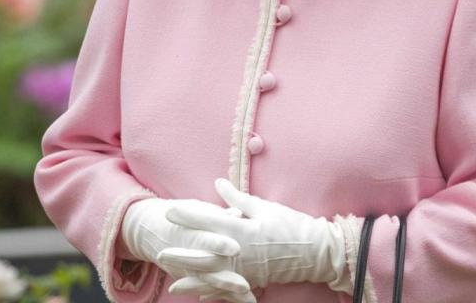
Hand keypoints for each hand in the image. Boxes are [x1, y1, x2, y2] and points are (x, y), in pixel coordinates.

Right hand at [120, 197, 252, 298]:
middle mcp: (188, 256)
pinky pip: (210, 290)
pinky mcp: (191, 279)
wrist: (154, 229)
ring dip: (228, 291)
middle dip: (225, 279)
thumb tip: (237, 214)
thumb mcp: (196, 209)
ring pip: (209, 284)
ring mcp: (189, 270)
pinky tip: (248, 301)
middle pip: (207, 269)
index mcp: (190, 234)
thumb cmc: (182, 214)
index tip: (236, 249)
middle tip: (245, 286)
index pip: (205, 240)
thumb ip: (217, 215)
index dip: (219, 245)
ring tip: (249, 299)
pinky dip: (226, 296)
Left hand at [157, 178, 346, 288]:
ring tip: (172, 283)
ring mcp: (244, 269)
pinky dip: (212, 292)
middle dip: (181, 253)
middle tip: (160, 252)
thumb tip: (218, 184)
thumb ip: (238, 198)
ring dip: (191, 279)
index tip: (170, 210)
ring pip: (212, 276)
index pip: (208, 221)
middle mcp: (238, 252)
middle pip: (203, 253)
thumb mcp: (265, 207)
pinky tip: (199, 294)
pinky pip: (227, 288)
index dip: (187, 215)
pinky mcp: (251, 280)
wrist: (315, 252)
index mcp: (241, 230)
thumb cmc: (292, 226)